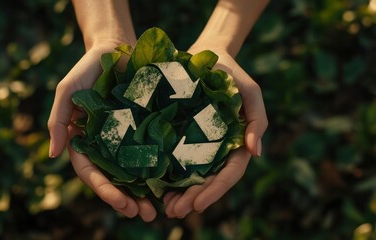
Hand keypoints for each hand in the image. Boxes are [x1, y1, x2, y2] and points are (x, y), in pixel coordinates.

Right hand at [47, 42, 156, 221]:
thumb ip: (58, 120)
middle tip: (143, 214)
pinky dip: (159, 170)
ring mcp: (127, 138)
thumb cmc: (88, 68)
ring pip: (134, 172)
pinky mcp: (146, 129)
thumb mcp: (67, 90)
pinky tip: (171, 184)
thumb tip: (53, 155)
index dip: (104, 189)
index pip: (91, 171)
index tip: (119, 202)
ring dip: (144, 193)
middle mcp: (106, 144)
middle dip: (126, 199)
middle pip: (114, 179)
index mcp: (85, 140)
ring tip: (157, 211)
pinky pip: (152, 152)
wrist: (117, 48)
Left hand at [163, 46, 267, 217]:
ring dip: (181, 195)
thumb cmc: (230, 73)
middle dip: (194, 199)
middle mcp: (219, 148)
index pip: (229, 172)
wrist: (206, 56)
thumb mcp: (250, 91)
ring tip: (165, 208)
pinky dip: (169, 176)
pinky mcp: (182, 136)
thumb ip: (258, 119)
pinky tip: (157, 188)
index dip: (215, 190)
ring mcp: (200, 144)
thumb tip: (256, 152)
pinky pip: (177, 160)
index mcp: (237, 142)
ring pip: (193, 176)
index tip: (196, 204)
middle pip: (209, 180)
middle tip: (174, 212)